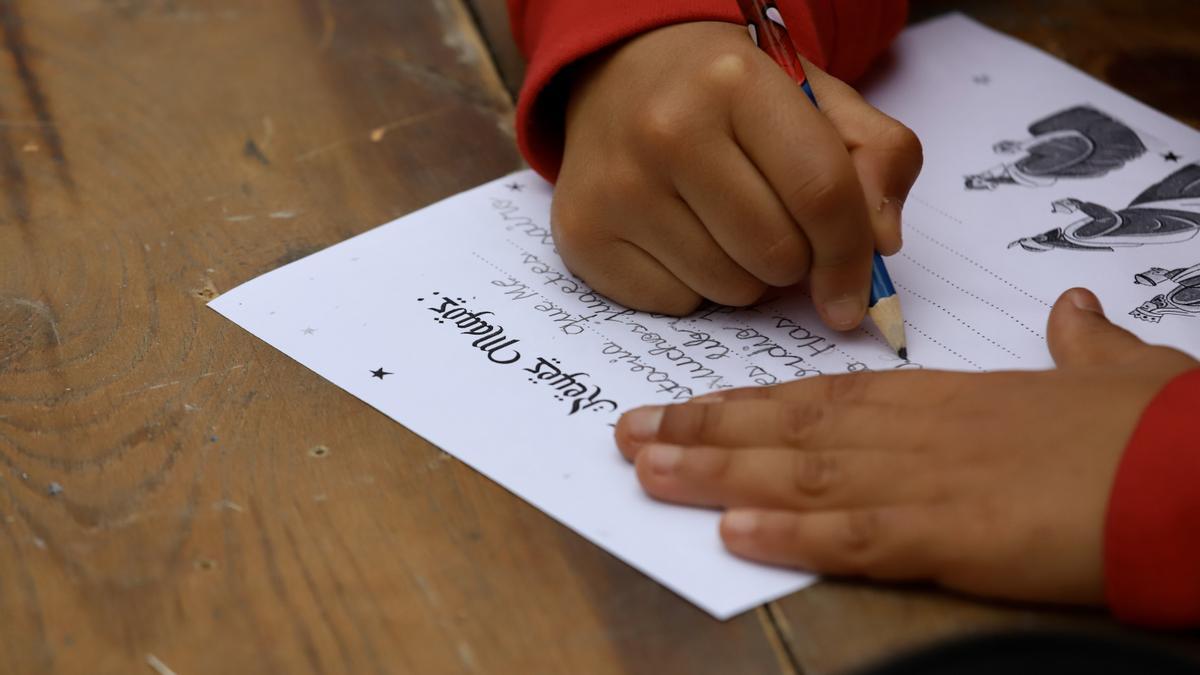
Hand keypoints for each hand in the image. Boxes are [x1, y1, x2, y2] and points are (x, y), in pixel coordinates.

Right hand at [553, 21, 922, 327]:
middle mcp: (665, 131)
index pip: (820, 192)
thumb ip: (876, 156)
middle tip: (777, 226)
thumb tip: (880, 244)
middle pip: (776, 253)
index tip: (856, 296)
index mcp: (734, 82)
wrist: (619, 72)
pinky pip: (676, 305)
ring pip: (728, 289)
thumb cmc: (727, 93)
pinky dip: (693, 288)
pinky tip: (681, 238)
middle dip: (795, 259)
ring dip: (746, 276)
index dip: (852, 256)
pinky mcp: (582, 235)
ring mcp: (617, 187)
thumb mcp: (815, 97)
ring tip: (725, 225)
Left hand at [614, 288, 1197, 604]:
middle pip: (791, 426)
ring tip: (647, 472)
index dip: (749, 403)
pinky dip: (793, 535)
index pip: (824, 395)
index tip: (690, 407)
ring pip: (802, 472)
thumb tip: (1073, 312)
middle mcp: (919, 429)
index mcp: (944, 398)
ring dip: (718, 473)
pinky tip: (735, 533)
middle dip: (704, 432)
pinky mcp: (956, 535)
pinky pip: (858, 536)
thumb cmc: (1157, 427)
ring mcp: (931, 479)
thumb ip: (1079, 343)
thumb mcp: (1113, 373)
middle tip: (630, 435)